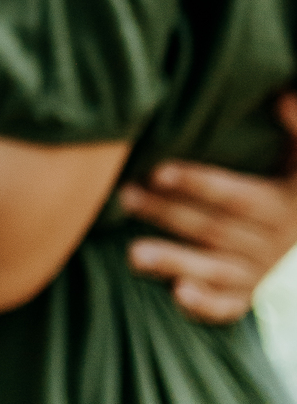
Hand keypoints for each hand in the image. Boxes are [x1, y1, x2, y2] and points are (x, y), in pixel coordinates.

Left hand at [122, 92, 296, 323]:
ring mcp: (259, 272)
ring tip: (133, 255)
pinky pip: (230, 306)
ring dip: (174, 261)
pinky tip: (177, 295)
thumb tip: (282, 96)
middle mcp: (270, 243)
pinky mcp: (249, 294)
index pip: (235, 196)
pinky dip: (206, 305)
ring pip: (214, 269)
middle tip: (124, 197)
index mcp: (280, 205)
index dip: (198, 183)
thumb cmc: (293, 179)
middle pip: (213, 230)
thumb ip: (296, 127)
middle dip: (167, 214)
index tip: (158, 171)